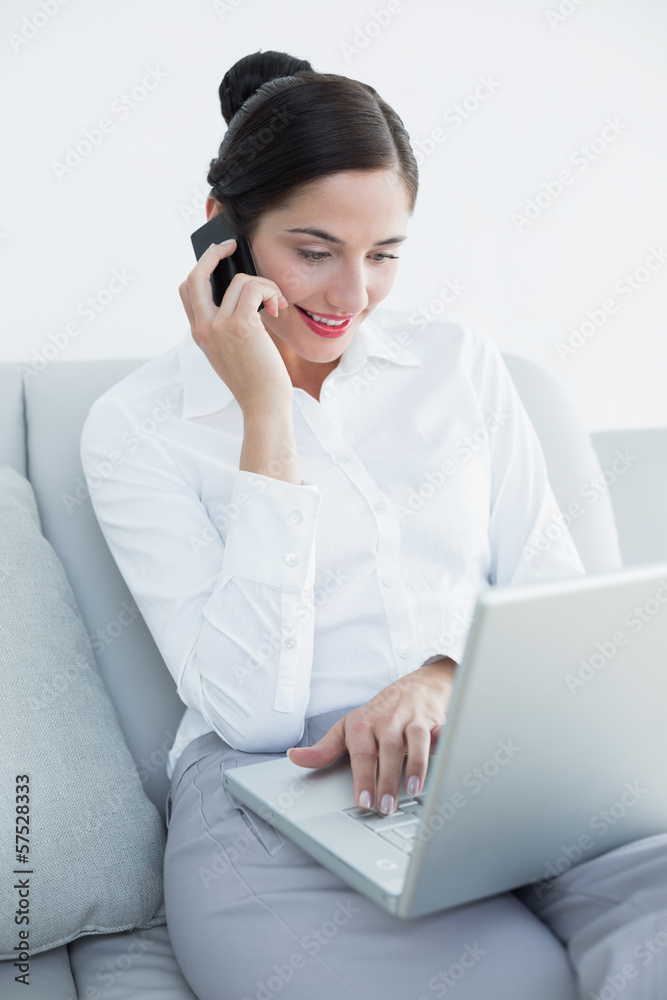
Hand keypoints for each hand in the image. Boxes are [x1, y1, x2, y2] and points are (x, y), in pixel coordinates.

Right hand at [179, 239, 292, 417]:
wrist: (264, 405)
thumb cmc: (257, 381)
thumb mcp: (234, 351)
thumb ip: (230, 324)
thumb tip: (246, 291)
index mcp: (199, 334)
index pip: (187, 289)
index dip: (201, 268)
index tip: (218, 257)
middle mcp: (203, 328)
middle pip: (196, 275)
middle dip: (214, 254)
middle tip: (232, 247)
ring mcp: (218, 326)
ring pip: (237, 280)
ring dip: (263, 284)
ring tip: (275, 302)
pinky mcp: (240, 325)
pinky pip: (253, 287)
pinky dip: (270, 291)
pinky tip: (278, 307)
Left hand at [287, 658, 456, 813]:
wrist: (415, 686)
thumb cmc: (379, 713)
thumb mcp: (347, 728)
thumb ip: (324, 749)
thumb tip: (295, 758)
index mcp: (364, 724)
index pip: (362, 754)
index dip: (362, 778)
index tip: (363, 801)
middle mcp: (388, 720)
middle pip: (388, 750)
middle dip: (387, 780)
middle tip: (385, 807)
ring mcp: (413, 719)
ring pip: (415, 740)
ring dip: (416, 765)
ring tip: (413, 790)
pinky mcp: (435, 721)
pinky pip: (441, 733)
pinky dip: (443, 745)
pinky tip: (445, 763)